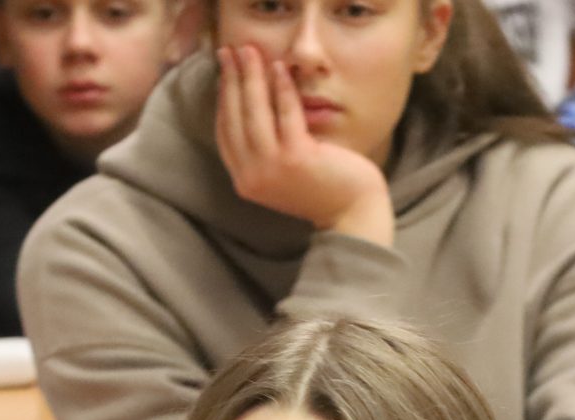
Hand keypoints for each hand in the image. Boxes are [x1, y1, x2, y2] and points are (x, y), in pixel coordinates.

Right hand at [213, 45, 392, 241]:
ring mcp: (272, 169)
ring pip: (254, 112)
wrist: (352, 213)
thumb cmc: (321, 187)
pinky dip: (281, 87)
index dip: (222, 98)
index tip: (224, 71)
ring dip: (250, 76)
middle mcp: (252, 176)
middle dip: (230, 79)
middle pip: (234, 118)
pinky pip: (285, 113)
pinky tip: (280, 66)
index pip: (225, 131)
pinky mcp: (296, 158)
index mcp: (245, 180)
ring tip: (249, 50)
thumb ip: (264, 147)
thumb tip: (253, 101)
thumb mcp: (282, 170)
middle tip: (229, 50)